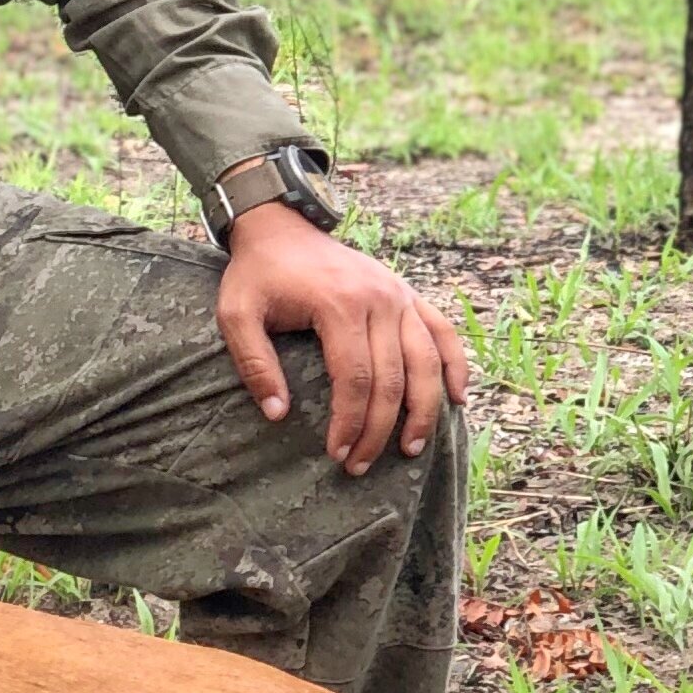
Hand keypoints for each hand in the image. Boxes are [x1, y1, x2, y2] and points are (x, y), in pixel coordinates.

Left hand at [214, 203, 472, 477]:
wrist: (281, 227)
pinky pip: (442, 332)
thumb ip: (253, 363)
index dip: (349, 422)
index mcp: (339, 304)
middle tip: (359, 465)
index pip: (355, 379)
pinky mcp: (407, 294)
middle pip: (392, 378)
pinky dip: (455, 366)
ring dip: (424, 410)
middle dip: (379, 429)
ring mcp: (399, 295)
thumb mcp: (236, 314)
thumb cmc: (257, 275)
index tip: (336, 453)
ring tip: (411, 449)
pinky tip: (456, 399)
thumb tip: (277, 415)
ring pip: (427, 361)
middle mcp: (379, 299)